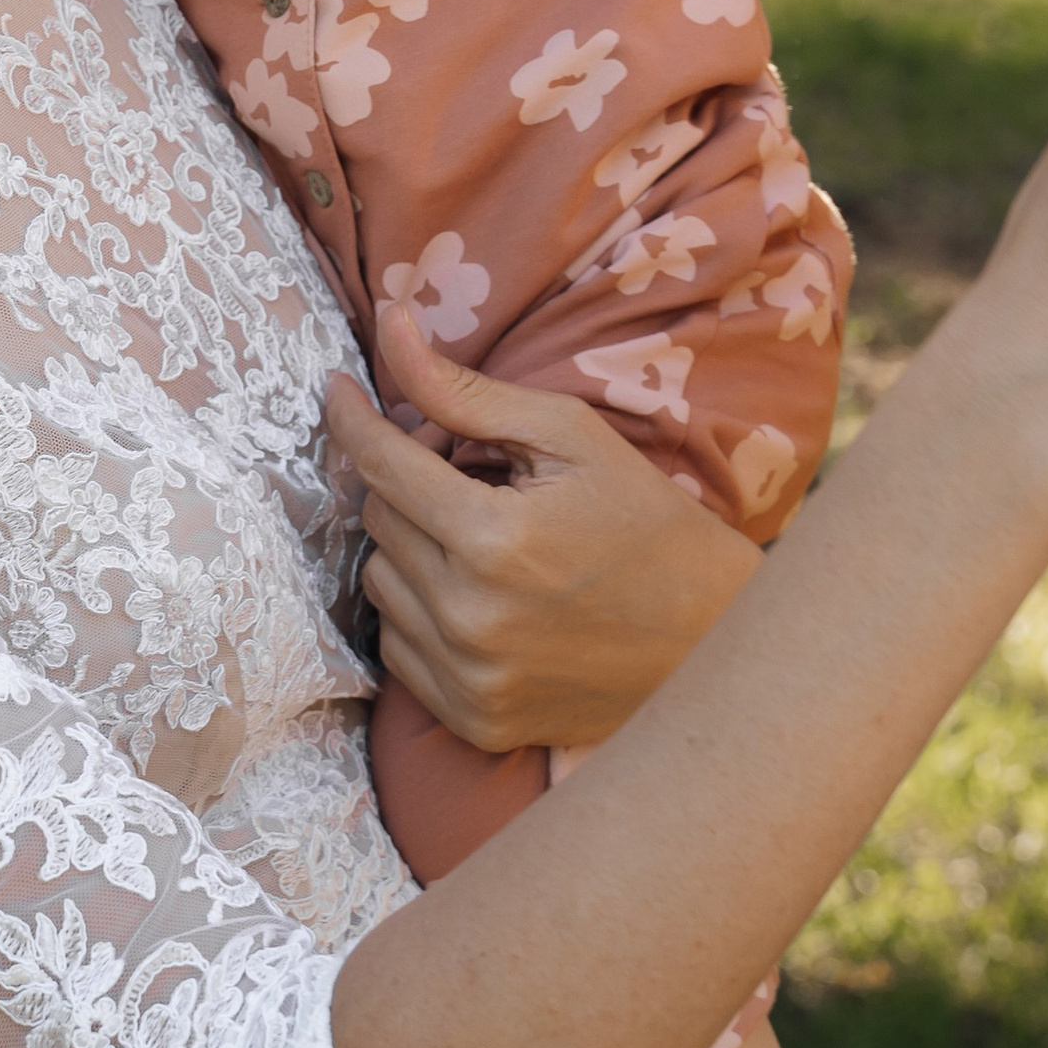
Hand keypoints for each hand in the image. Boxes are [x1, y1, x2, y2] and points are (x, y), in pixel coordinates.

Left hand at [326, 308, 757, 751]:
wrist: (708, 638)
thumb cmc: (644, 520)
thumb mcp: (569, 435)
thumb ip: (465, 391)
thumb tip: (389, 327)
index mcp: (494, 538)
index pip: (381, 464)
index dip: (353, 417)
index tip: (339, 389)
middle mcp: (470, 617)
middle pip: (378, 519)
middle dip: (407, 483)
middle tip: (468, 475)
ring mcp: (469, 679)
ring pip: (379, 583)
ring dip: (410, 548)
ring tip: (479, 539)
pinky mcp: (472, 721)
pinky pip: (398, 648)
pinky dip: (420, 611)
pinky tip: (477, 596)